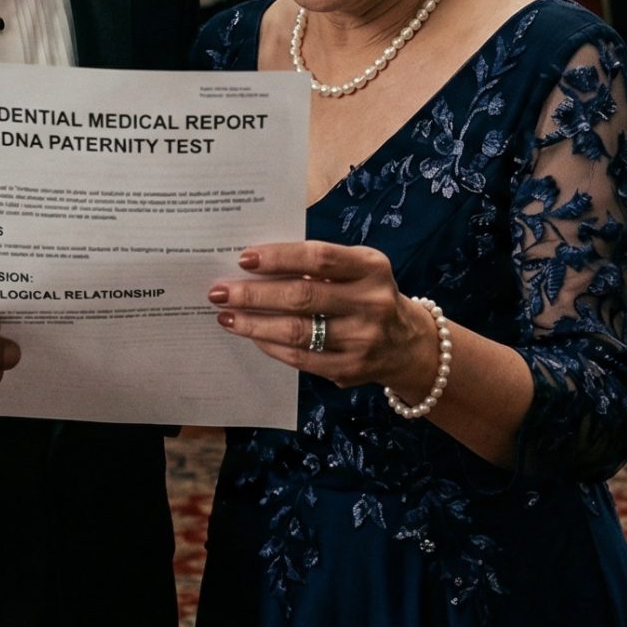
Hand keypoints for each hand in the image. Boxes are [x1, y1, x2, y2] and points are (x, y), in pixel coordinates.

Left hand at [210, 242, 440, 398]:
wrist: (407, 344)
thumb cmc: (368, 294)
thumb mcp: (359, 269)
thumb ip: (318, 265)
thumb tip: (255, 266)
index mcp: (372, 267)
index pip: (319, 258)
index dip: (279, 257)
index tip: (243, 258)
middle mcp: (371, 303)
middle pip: (302, 296)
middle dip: (254, 294)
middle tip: (219, 291)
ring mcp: (362, 339)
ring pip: (297, 332)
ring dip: (255, 324)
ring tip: (227, 316)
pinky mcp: (350, 369)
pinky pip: (301, 358)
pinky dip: (271, 346)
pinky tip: (252, 336)